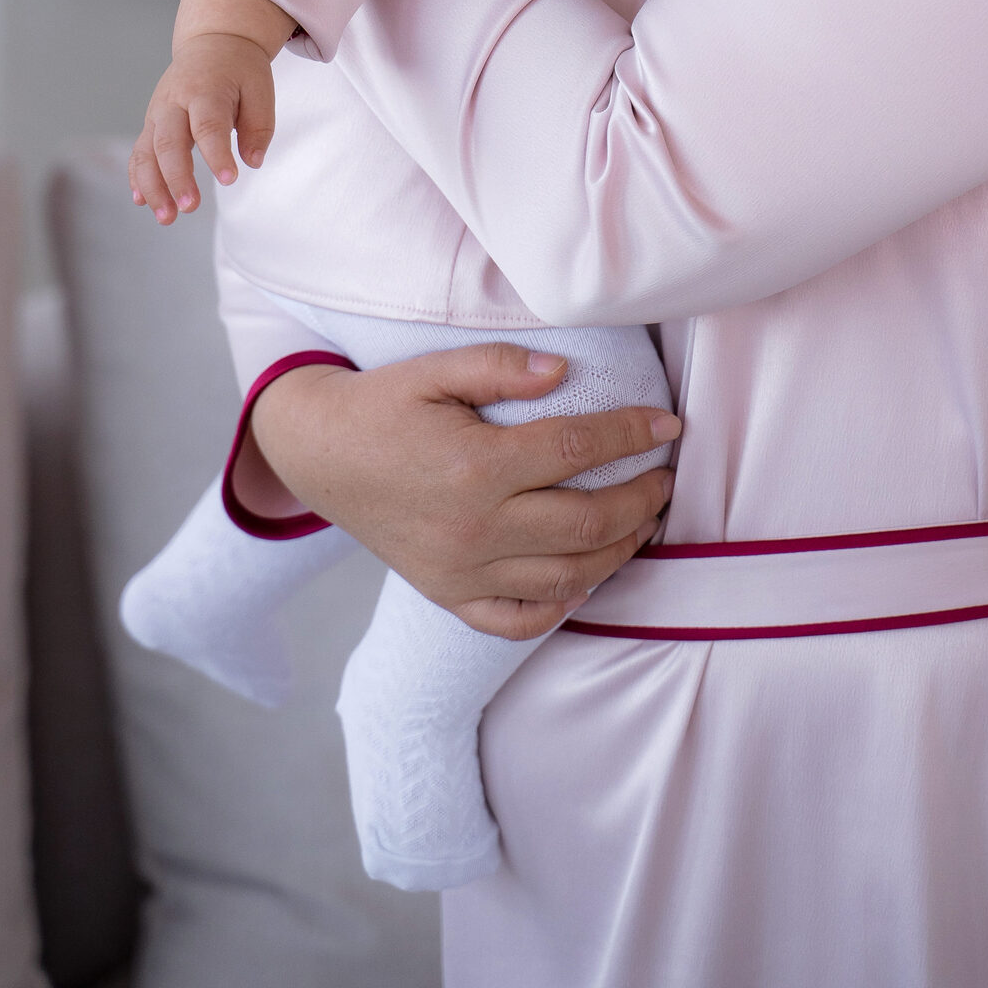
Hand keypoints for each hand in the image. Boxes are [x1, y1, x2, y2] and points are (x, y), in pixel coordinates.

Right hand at [130, 33, 275, 222]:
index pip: (208, 125)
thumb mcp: (261, 88)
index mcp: (206, 89)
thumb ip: (260, 125)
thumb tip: (252, 162)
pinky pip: (138, 152)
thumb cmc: (239, 69)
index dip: (216, 153)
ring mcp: (158, 113)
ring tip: (167, 217)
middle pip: (169, 142)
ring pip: (147, 151)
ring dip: (153, 187)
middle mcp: (175, 101)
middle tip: (191, 208)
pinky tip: (142, 201)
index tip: (229, 179)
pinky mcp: (151, 123)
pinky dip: (137, 177)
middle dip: (177, 178)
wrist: (212, 42)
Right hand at [246, 345, 680, 638]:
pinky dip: (560, 607)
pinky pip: (516, 621)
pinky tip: (585, 578)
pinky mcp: (448, 596)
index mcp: (476, 467)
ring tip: (643, 523)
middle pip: (586, 523)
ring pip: (565, 578)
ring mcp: (461, 572)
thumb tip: (564, 371)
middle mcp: (474, 529)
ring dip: (617, 552)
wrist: (319, 455)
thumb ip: (499, 366)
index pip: (577, 449)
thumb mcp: (434, 370)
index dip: (633, 434)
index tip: (668, 424)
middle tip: (666, 478)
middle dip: (641, 499)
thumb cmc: (383, 406)